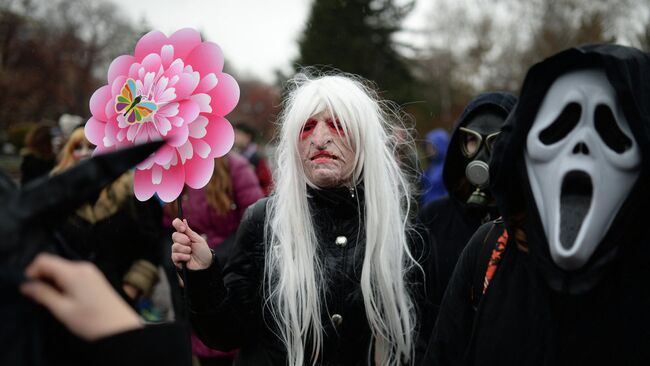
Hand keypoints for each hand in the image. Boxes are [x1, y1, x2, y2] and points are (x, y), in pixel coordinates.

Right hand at [20, 253, 142, 340]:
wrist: (120, 327)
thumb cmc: (91, 320)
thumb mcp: (63, 309)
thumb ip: (43, 294)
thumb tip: (25, 285)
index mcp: (73, 271)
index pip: (44, 259)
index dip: (31, 271)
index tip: (29, 288)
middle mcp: (83, 266)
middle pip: (54, 263)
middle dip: (42, 277)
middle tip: (40, 297)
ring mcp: (90, 271)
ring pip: (62, 269)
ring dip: (53, 281)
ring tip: (53, 300)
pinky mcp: (95, 278)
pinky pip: (72, 274)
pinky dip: (63, 282)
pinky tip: (65, 298)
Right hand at [171, 218, 212, 269]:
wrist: (204, 265)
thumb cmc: (203, 251)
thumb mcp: (198, 239)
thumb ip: (189, 231)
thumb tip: (183, 220)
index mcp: (185, 235)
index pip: (176, 225)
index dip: (177, 225)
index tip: (183, 229)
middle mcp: (179, 241)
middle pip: (174, 235)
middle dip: (183, 240)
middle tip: (190, 243)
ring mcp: (177, 250)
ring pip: (175, 246)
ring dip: (185, 249)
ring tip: (190, 252)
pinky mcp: (176, 259)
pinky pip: (175, 255)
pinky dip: (184, 256)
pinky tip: (188, 258)